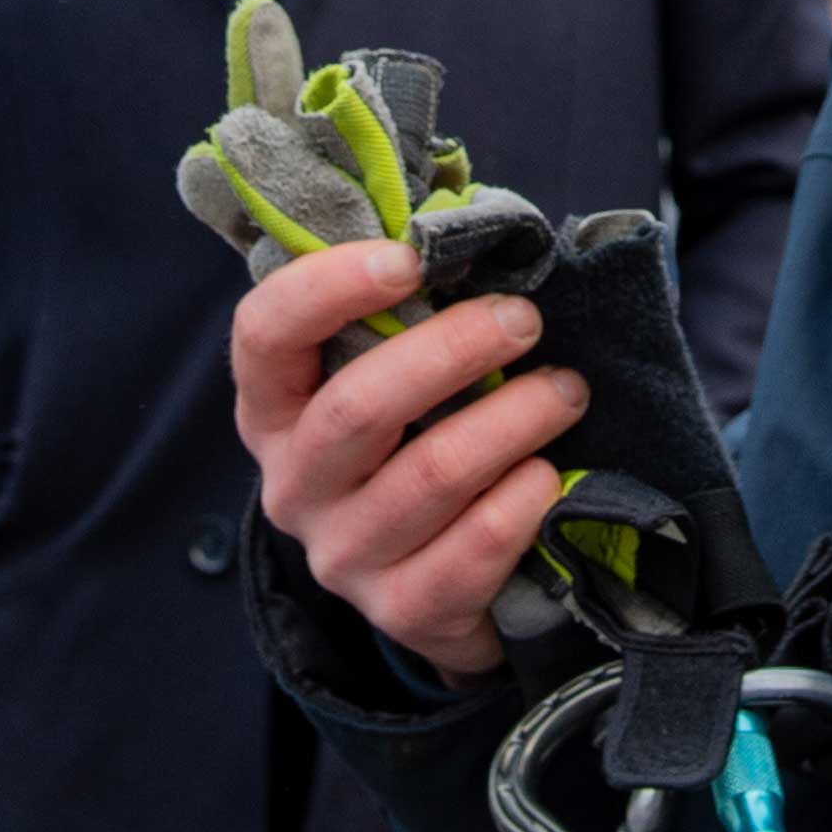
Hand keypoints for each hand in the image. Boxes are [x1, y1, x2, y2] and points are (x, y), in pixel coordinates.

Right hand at [232, 236, 589, 681]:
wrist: (442, 586)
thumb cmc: (421, 440)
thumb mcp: (393, 378)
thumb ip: (408, 309)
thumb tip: (466, 220)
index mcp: (274, 410)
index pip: (264, 334)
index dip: (326, 288)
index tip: (409, 258)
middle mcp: (292, 484)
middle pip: (358, 407)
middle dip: (454, 350)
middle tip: (525, 319)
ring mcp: (342, 556)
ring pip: (430, 474)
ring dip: (512, 419)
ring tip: (567, 390)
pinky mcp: (400, 611)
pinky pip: (469, 551)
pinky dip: (519, 504)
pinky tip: (547, 475)